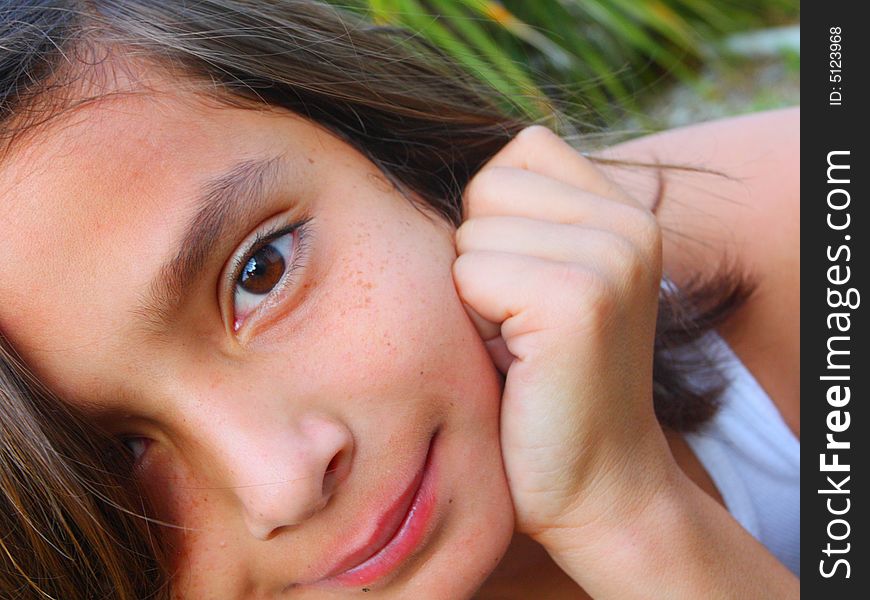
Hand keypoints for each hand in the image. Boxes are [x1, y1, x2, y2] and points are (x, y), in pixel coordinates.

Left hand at [453, 125, 674, 539]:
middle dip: (480, 256)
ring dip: (474, 294)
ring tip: (517, 344)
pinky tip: (516, 364)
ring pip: (472, 231)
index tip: (524, 290)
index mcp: (627, 212)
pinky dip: (474, 323)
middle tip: (518, 324)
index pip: (519, 151)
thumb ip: (521, 217)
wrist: (597, 488)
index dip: (495, 222)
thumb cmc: (545, 387)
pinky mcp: (580, 299)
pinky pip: (471, 272)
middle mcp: (632, 222)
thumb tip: (436, 155)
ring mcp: (613, 257)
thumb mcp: (543, 280)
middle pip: (489, 184)